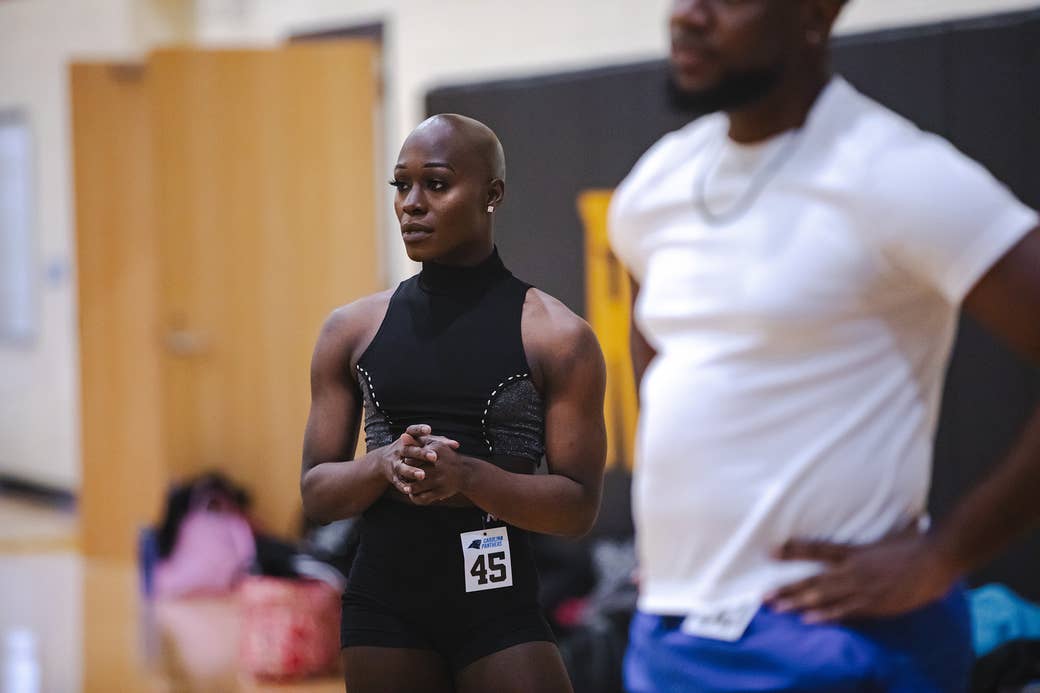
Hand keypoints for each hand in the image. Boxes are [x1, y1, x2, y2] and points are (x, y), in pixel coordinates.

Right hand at [382, 427, 436, 494]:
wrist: (385, 461)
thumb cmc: (412, 450)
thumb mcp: (421, 443)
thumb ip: (438, 442)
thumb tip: (456, 445)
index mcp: (407, 438)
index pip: (412, 431)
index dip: (419, 430)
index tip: (429, 430)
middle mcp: (400, 450)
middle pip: (409, 450)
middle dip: (421, 453)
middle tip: (434, 457)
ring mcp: (395, 463)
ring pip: (402, 467)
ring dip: (412, 471)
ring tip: (422, 475)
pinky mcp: (393, 476)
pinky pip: (397, 481)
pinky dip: (403, 486)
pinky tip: (410, 490)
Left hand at [404, 427, 464, 504]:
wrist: (465, 472)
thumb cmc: (445, 456)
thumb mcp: (434, 445)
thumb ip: (417, 441)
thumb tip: (402, 435)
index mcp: (436, 451)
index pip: (412, 457)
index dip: (407, 461)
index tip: (405, 462)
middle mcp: (438, 465)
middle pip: (413, 471)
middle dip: (406, 475)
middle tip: (403, 475)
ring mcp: (440, 480)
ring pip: (416, 486)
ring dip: (409, 488)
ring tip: (407, 485)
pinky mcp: (441, 492)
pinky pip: (422, 498)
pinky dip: (415, 498)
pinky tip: (413, 494)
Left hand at [765, 528, 960, 622]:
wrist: (937, 560)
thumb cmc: (915, 543)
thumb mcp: (886, 530)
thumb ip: (872, 524)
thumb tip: (871, 509)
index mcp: (854, 551)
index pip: (816, 550)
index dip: (792, 550)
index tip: (770, 551)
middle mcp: (853, 570)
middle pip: (813, 580)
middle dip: (787, 588)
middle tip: (764, 595)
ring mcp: (862, 589)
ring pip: (823, 598)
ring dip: (799, 603)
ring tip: (778, 608)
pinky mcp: (874, 605)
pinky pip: (845, 612)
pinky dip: (826, 616)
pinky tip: (808, 619)